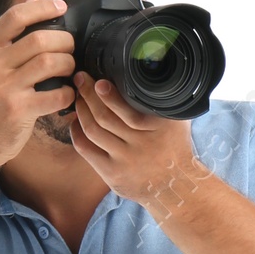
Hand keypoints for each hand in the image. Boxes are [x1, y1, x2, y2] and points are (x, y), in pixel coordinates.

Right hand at [0, 0, 76, 176]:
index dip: (43, 8)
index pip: (16, 15)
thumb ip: (11, 31)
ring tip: (71, 69)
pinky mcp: (17, 110)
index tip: (61, 7)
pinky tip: (67, 95)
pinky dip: (67, 94)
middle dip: (64, 41)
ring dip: (68, 65)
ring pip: (49, 63)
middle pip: (40, 39)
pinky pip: (55, 95)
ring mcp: (4, 87)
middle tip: (71, 49)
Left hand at [68, 74, 209, 216]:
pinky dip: (77, 132)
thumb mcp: (178, 119)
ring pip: (92, 130)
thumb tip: (158, 69)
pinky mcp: (112, 174)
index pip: (126, 109)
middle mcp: (140, 144)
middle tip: (81, 79)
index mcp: (156, 127)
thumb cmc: (175, 146)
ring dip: (81, 110)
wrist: (175, 185)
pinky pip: (86, 149)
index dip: (108, 95)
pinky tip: (76, 121)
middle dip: (87, 94)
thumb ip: (168, 99)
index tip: (98, 81)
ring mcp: (124, 160)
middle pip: (104, 116)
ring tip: (79, 97)